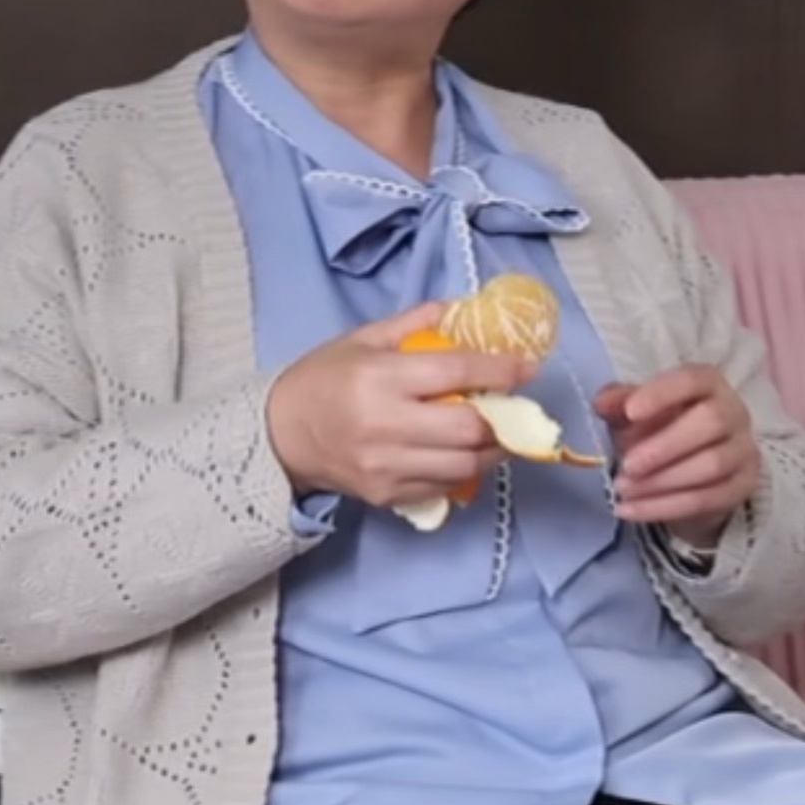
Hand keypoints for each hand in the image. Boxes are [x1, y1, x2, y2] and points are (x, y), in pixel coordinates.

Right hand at [266, 304, 534, 518]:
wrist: (279, 435)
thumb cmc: (322, 379)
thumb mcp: (362, 339)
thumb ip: (414, 323)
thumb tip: (461, 310)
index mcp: (380, 377)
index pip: (456, 373)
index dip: (500, 370)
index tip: (526, 368)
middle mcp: (384, 424)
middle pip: (468, 428)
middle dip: (502, 418)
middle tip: (512, 407)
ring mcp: (386, 465)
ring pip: (463, 465)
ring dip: (490, 449)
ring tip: (496, 433)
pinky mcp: (386, 494)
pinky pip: (443, 486)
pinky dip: (463, 470)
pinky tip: (462, 454)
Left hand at [593, 362, 762, 532]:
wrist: (688, 475)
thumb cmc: (659, 431)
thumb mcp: (635, 415)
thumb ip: (618, 403)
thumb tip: (602, 403)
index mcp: (708, 384)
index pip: (692, 379)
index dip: (662, 393)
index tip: (630, 412)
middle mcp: (734, 412)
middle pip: (711, 422)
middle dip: (664, 446)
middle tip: (626, 465)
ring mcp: (744, 450)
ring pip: (711, 465)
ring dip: (661, 481)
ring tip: (623, 490)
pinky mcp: (743, 486)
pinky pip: (707, 499)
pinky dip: (664, 507)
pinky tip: (631, 510)